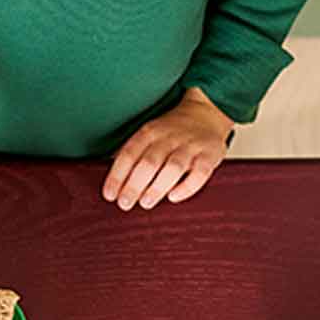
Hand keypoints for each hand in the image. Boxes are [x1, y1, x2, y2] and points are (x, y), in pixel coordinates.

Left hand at [103, 88, 233, 210]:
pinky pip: (200, 173)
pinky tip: (173, 197)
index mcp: (149, 132)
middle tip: (124, 203)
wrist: (205, 115)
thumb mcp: (147, 136)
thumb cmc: (169, 135)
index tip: (109, 195)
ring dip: (157, 187)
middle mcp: (169, 138)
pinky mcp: (210, 155)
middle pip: (149, 163)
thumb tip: (112, 184)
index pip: (129, 154)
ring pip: (173, 168)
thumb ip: (131, 156)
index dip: (117, 176)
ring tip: (145, 203)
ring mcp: (191, 146)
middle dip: (134, 185)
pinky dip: (187, 187)